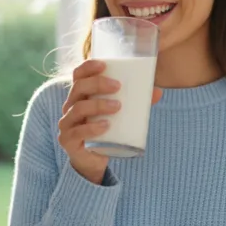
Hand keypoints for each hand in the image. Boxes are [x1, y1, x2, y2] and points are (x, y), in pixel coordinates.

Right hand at [58, 59, 161, 183]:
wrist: (92, 160)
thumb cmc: (105, 131)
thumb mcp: (118, 115)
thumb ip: (135, 103)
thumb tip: (158, 92)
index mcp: (80, 96)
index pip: (78, 75)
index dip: (88, 67)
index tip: (104, 65)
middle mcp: (69, 107)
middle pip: (78, 88)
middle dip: (98, 84)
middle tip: (117, 86)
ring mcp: (67, 124)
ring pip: (78, 108)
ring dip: (98, 105)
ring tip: (117, 106)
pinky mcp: (68, 141)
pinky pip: (78, 132)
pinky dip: (92, 128)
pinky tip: (105, 126)